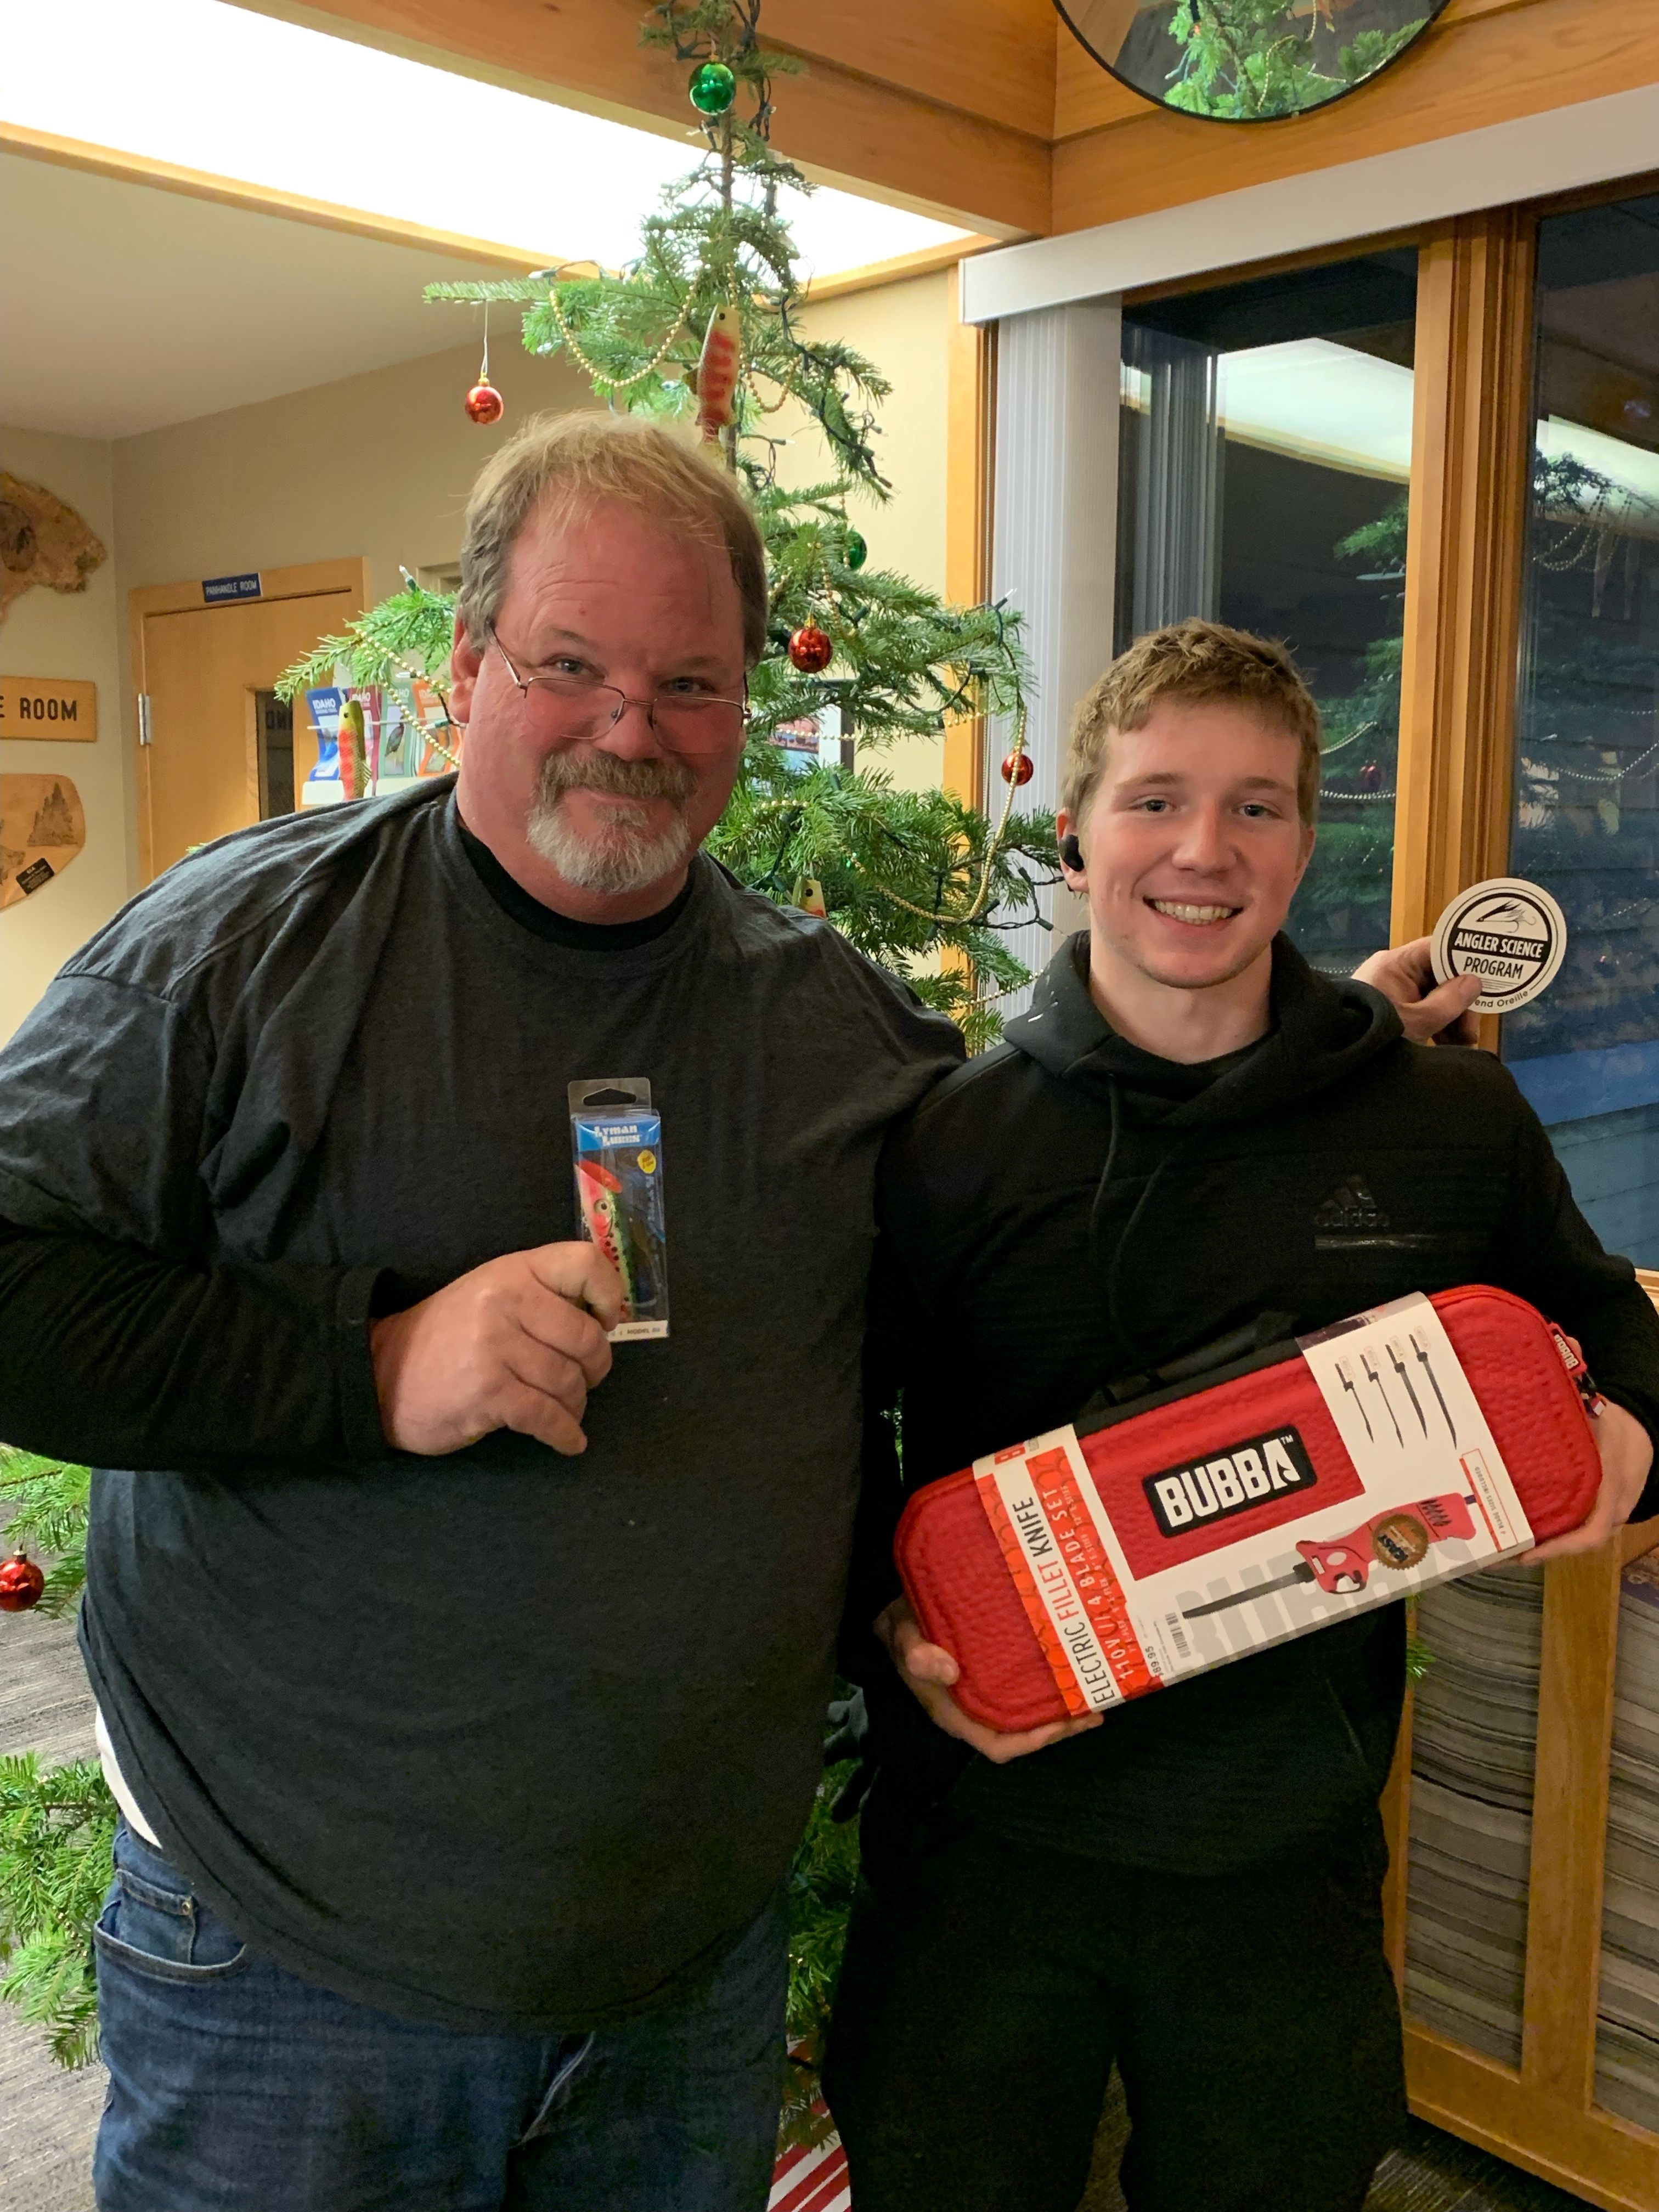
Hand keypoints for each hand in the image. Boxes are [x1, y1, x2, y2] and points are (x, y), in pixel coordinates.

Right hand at [370, 1242, 622, 1455]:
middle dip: (596, 1367)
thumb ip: (540, 1295)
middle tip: (586, 1378)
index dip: (610, 1293)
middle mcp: (506, 1302)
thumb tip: (602, 1319)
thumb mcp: (490, 1293)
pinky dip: (565, 1435)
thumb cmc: (447, 1336)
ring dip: (575, 1405)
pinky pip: (547, 1417)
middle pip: (586, 1338)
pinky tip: (568, 1441)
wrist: (380, 1374)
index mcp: (513, 1271)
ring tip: (564, 1410)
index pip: (584, 1262)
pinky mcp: (488, 1393)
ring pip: (569, 1382)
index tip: (607, 1320)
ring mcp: (495, 1348)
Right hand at [874, 1597, 1101, 1763]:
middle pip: (1023, 1733)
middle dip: (1059, 1726)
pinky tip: (1066, 1666)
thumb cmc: (901, 1626)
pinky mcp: (990, 1674)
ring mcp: (983, 1693)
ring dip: (1058, 1706)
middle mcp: (974, 1710)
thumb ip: (917, 1654)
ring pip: (1026, 1713)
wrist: (896, 1608)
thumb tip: (951, 1671)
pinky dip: (1047, 1684)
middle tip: (1095, 1707)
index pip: (1000, 1746)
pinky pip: (1023, 1689)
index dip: (1034, 1741)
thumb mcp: (902, 1635)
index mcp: (955, 1713)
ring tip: (1090, 1689)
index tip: (1066, 1722)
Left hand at [1352, 938, 1482, 1045]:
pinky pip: (1420, 1011)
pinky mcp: (1389, 1011)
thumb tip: (1474, 981)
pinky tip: (1448, 1046)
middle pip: (1439, 976)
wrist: (1337, 1062)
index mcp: (1395, 964)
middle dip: (1459, 1002)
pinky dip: (1435, 1026)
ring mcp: (1390, 992)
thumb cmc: (1377, 1036)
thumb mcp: (1417, 1022)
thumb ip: (1449, 1001)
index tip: (1489, 974)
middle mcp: (1392, 972)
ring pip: (1432, 997)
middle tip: (1472, 1030)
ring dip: (1451, 1019)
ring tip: (1462, 1044)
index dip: (1465, 959)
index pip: (1438, 948)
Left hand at [1519, 1399, 1653, 1563]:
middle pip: (1577, 1543)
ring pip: (1575, 1537)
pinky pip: (1576, 1526)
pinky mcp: (1599, 1509)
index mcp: (1612, 1491)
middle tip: (1501, 1556)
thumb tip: (1532, 1420)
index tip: (1529, 1554)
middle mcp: (1612, 1511)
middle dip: (1540, 1552)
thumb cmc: (1616, 1426)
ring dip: (1543, 1544)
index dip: (1560, 1547)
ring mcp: (1608, 1513)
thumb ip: (1572, 1427)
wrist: (1643, 1428)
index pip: (1592, 1532)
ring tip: (1504, 1548)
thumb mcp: (1598, 1423)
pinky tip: (1524, 1529)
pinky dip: (1552, 1532)